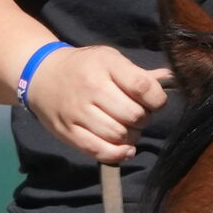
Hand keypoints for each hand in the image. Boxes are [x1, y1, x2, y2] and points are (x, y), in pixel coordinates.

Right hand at [24, 42, 172, 164]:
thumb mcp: (109, 59)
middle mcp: (91, 87)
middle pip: (133, 114)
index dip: (157, 100)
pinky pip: (98, 150)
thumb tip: (170, 78)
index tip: (155, 102)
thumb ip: (138, 74)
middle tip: (138, 116)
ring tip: (128, 129)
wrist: (41, 75)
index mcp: (105, 64)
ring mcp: (77, 111)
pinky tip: (124, 149)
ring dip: (132, 137)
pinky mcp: (68, 132)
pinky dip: (117, 154)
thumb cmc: (83, 67)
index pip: (142, 86)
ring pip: (118, 134)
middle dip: (143, 119)